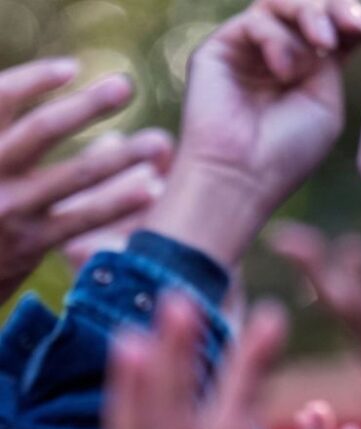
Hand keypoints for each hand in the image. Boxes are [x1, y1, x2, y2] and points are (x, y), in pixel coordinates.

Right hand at [0, 59, 170, 299]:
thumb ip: (16, 136)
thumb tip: (92, 118)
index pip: (1, 98)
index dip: (34, 79)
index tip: (73, 68)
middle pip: (42, 130)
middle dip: (87, 106)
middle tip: (125, 86)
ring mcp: (10, 208)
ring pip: (75, 176)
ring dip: (122, 157)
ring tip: (159, 142)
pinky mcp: (30, 243)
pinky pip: (83, 219)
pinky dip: (118, 203)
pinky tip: (151, 190)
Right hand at [147, 0, 360, 266]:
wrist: (244, 175)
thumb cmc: (288, 151)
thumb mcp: (326, 100)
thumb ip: (330, 59)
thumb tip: (333, 24)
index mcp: (309, 72)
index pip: (337, 33)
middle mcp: (278, 56)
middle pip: (311, 10)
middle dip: (339, 9)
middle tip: (357, 24)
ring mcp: (248, 50)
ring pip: (283, 5)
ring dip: (312, 15)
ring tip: (324, 42)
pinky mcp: (219, 48)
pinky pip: (257, 21)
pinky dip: (278, 40)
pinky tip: (283, 71)